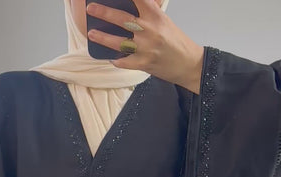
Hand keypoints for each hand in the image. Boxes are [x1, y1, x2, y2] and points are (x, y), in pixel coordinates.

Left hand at [86, 0, 204, 93]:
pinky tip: (110, 58)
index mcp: (156, 16)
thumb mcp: (164, 22)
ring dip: (103, 37)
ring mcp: (146, 49)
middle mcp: (150, 31)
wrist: (189, 64)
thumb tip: (130, 8)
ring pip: (119, 42)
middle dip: (104, 12)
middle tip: (91, 8)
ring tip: (91, 33)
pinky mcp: (144, 64)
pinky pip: (125, 62)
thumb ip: (148, 13)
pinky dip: (116, 60)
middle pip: (122, 19)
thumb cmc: (176, 42)